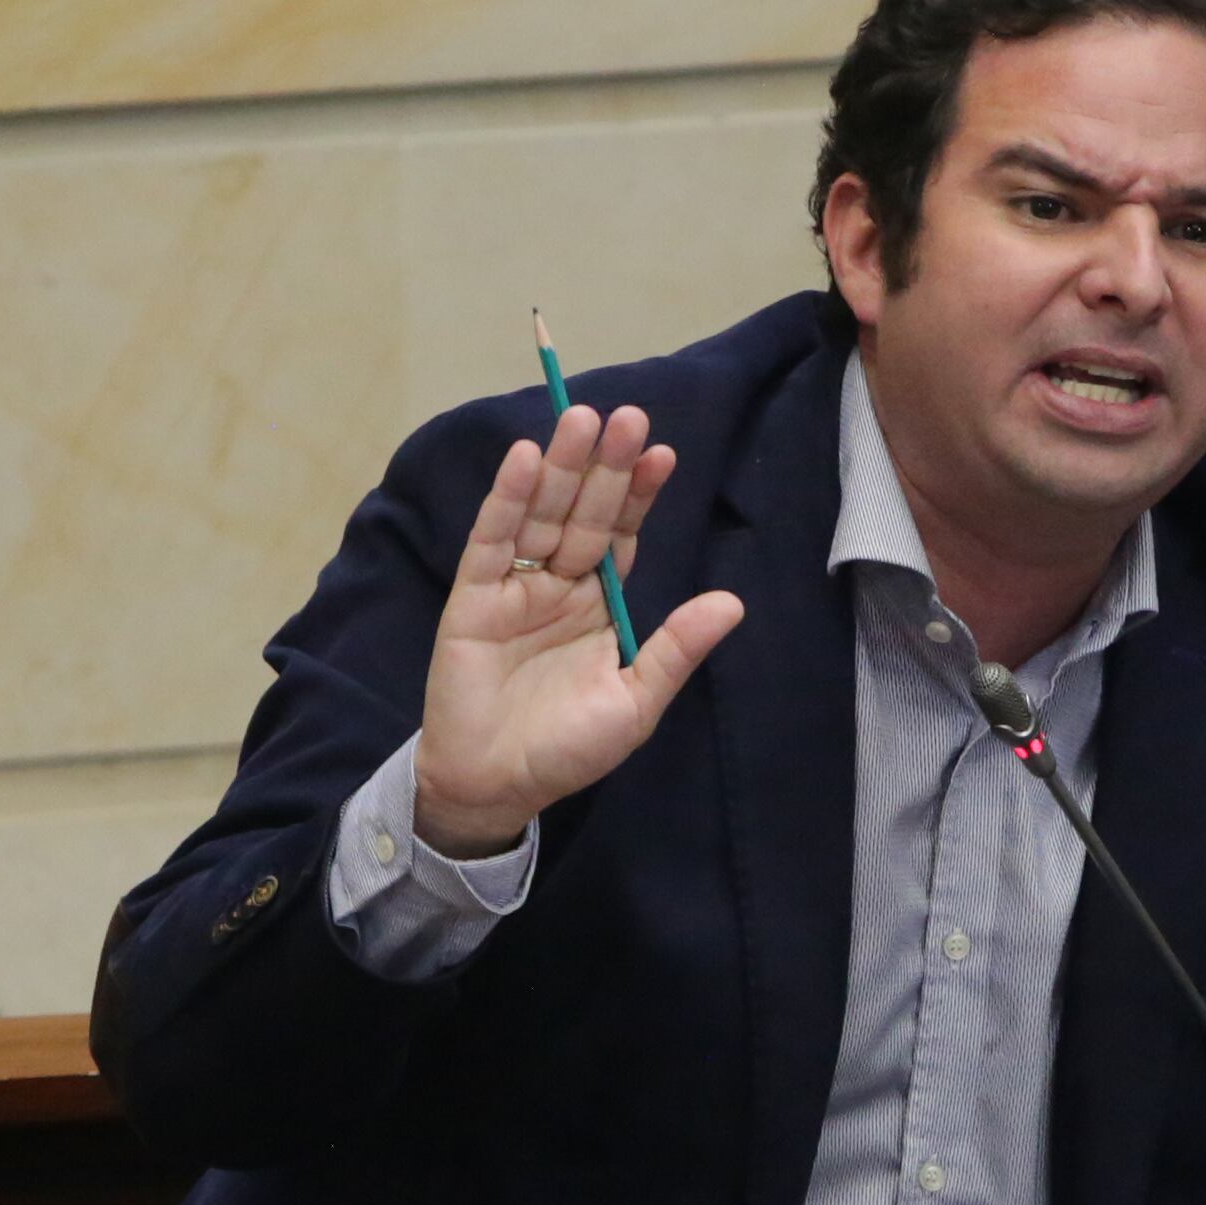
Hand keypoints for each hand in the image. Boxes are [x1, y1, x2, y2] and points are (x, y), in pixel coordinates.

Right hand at [409, 401, 744, 855]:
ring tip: (581, 418)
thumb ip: (675, 649)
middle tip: (629, 417)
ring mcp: (515, 587)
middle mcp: (559, 585)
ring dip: (560, 467)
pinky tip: (523, 459)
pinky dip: (507, 499)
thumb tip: (732, 602)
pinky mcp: (473, 597)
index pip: (622, 535)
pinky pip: (492, 541)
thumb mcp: (635, 702)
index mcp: (600, 605)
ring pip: (542, 515)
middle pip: (584, 513)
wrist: (496, 786)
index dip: (639, 495)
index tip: (664, 454)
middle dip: (605, 467)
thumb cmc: (567, 750)